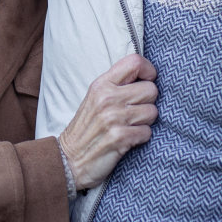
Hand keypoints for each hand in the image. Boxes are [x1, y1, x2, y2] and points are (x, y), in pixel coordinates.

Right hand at [58, 54, 158, 191]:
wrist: (68, 158)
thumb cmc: (87, 127)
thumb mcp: (95, 98)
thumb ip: (117, 85)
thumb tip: (146, 76)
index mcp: (102, 84)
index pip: (135, 62)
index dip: (149, 71)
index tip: (147, 81)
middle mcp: (107, 98)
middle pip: (151, 89)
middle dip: (148, 102)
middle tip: (135, 111)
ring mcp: (113, 117)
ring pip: (153, 112)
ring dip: (146, 122)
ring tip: (130, 126)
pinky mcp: (120, 137)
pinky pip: (147, 132)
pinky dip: (141, 137)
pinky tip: (128, 139)